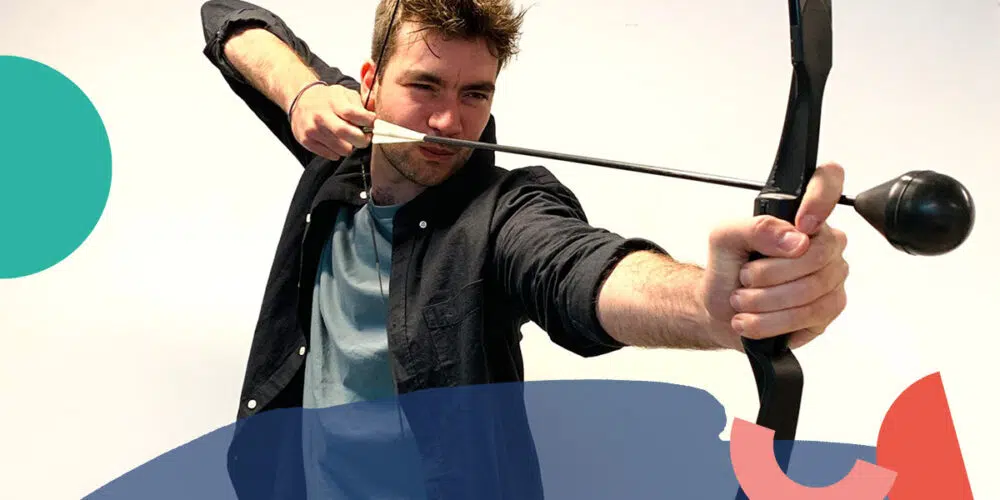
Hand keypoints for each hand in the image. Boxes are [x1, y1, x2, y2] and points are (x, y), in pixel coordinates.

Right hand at [289, 83, 374, 160]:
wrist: (300, 100)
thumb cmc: (328, 99)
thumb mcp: (345, 94)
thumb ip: (361, 105)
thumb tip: (376, 120)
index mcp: (333, 101)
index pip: (354, 114)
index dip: (368, 122)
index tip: (373, 124)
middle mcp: (322, 116)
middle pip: (348, 134)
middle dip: (362, 140)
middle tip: (364, 138)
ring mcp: (313, 129)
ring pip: (342, 149)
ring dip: (350, 147)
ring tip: (347, 138)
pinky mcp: (307, 141)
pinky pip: (331, 155)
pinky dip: (338, 152)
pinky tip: (335, 142)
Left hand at [700, 162, 848, 349]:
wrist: (718, 309)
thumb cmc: (727, 268)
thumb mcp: (725, 238)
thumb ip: (756, 227)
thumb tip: (796, 238)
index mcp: (801, 216)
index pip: (828, 182)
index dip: (821, 198)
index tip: (801, 224)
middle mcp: (824, 243)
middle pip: (818, 253)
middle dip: (770, 272)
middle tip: (745, 277)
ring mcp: (831, 277)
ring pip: (812, 289)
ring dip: (765, 300)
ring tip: (742, 301)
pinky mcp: (828, 309)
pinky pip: (811, 315)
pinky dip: (772, 322)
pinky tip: (752, 320)